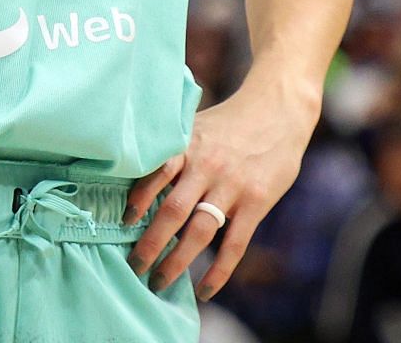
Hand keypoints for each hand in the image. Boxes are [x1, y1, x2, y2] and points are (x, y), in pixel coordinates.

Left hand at [123, 79, 316, 301]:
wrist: (277, 110)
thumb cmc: (228, 122)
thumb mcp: (195, 125)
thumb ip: (172, 152)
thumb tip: (134, 181)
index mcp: (188, 145)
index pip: (156, 174)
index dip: (138, 200)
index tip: (122, 223)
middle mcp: (207, 166)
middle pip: (173, 211)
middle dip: (150, 243)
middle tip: (133, 266)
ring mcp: (233, 186)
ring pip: (199, 232)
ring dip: (176, 261)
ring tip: (158, 282)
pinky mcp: (256, 202)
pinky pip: (235, 244)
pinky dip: (219, 271)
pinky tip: (204, 290)